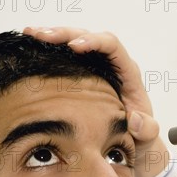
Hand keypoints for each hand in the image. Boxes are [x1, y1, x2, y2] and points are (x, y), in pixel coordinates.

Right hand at [23, 27, 167, 176]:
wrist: (133, 142)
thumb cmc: (140, 136)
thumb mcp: (146, 137)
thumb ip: (147, 130)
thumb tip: (135, 119)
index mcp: (127, 74)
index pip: (113, 47)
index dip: (94, 42)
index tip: (75, 46)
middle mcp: (112, 65)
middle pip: (89, 36)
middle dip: (65, 33)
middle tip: (40, 35)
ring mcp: (96, 67)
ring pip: (74, 39)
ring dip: (52, 35)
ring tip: (29, 34)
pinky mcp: (82, 73)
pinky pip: (65, 54)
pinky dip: (48, 48)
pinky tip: (30, 46)